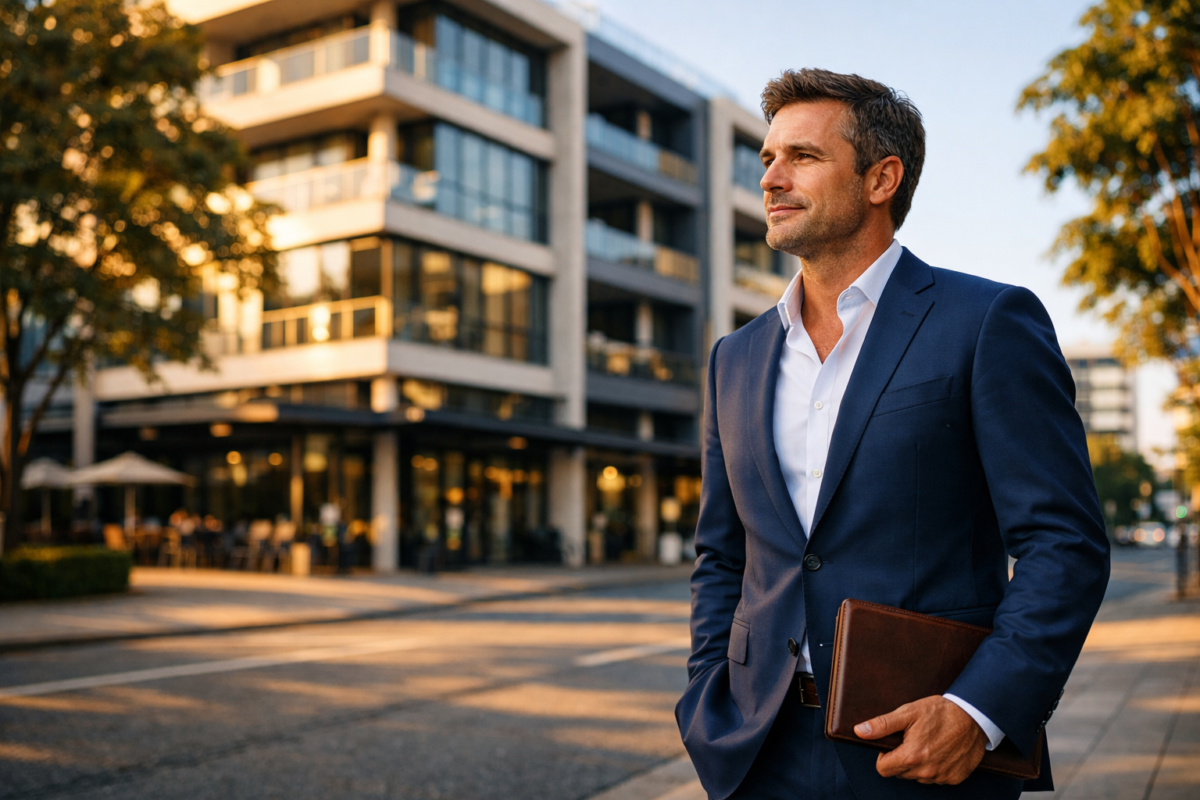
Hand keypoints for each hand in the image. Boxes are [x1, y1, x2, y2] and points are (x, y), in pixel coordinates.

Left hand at [854, 696, 986, 784]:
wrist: (974, 715)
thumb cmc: (940, 711)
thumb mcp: (908, 712)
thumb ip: (882, 725)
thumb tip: (860, 731)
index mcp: (912, 756)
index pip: (883, 770)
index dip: (884, 757)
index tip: (892, 745)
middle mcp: (927, 771)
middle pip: (900, 773)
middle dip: (901, 759)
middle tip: (912, 740)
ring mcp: (942, 776)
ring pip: (918, 777)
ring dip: (918, 765)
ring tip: (928, 743)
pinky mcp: (955, 778)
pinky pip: (936, 778)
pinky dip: (935, 768)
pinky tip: (940, 751)